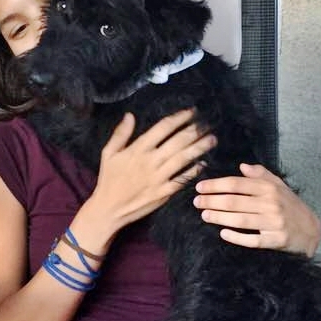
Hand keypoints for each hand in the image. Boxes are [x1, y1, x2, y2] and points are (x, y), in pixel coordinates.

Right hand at [89, 109, 216, 231]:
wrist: (108, 208)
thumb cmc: (108, 179)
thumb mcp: (108, 153)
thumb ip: (120, 134)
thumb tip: (130, 115)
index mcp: (138, 149)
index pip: (163, 128)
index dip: (179, 118)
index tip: (191, 112)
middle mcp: (151, 161)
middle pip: (178, 141)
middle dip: (195, 130)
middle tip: (207, 124)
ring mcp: (158, 177)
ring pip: (183, 159)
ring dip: (199, 147)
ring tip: (212, 139)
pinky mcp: (163, 192)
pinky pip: (182, 179)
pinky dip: (194, 171)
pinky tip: (203, 164)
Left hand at [193, 163, 320, 256]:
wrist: (311, 230)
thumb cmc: (290, 205)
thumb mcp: (279, 185)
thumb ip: (260, 174)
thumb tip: (242, 166)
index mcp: (269, 188)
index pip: (236, 184)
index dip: (216, 185)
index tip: (200, 187)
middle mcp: (271, 203)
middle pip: (234, 202)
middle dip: (212, 201)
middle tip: (197, 202)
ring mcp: (274, 222)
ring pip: (240, 220)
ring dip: (219, 217)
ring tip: (204, 215)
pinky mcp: (276, 240)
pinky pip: (253, 240)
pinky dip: (237, 237)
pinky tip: (223, 233)